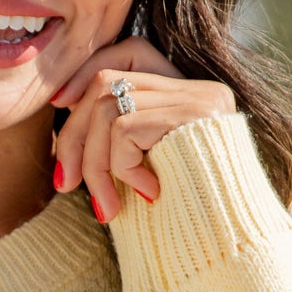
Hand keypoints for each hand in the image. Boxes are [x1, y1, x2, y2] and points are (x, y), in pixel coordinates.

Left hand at [50, 36, 235, 222]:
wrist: (232, 238)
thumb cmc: (186, 216)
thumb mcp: (147, 168)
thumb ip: (120, 135)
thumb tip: (62, 102)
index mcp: (188, 95)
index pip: (130, 52)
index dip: (88, 71)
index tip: (59, 104)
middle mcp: (196, 88)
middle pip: (106, 83)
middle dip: (74, 136)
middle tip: (64, 183)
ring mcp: (197, 99)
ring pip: (106, 108)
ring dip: (94, 165)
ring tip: (107, 208)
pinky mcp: (191, 116)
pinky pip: (124, 130)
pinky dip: (123, 168)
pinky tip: (149, 194)